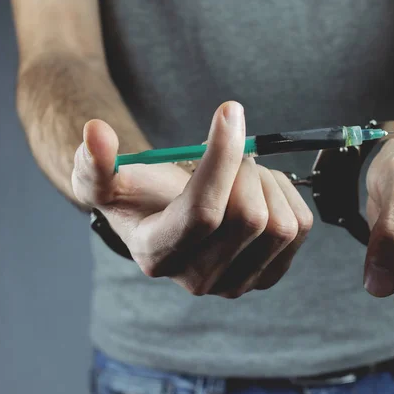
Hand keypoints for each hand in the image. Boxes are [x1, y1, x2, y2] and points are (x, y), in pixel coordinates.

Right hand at [72, 101, 312, 297]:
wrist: (168, 218)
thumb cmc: (140, 196)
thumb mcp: (105, 180)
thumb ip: (93, 162)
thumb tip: (95, 134)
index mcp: (159, 255)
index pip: (202, 212)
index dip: (221, 157)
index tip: (229, 111)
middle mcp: (199, 279)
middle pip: (249, 218)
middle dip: (244, 168)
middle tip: (232, 150)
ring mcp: (238, 282)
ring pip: (280, 224)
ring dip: (267, 182)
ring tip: (242, 173)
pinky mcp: (269, 273)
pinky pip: (300, 227)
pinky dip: (287, 195)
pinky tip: (261, 191)